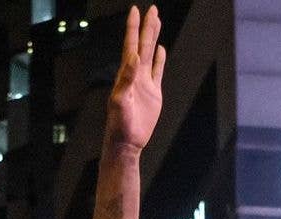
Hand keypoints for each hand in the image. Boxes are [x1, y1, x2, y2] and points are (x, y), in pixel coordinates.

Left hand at [105, 6, 164, 151]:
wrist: (126, 143)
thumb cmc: (119, 125)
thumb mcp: (120, 102)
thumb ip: (126, 79)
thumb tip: (133, 57)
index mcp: (125, 75)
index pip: (130, 46)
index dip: (133, 28)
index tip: (135, 10)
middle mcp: (134, 75)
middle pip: (142, 45)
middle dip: (147, 27)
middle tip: (152, 9)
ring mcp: (144, 83)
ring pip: (150, 54)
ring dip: (153, 38)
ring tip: (157, 22)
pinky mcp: (153, 93)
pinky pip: (157, 71)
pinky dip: (160, 59)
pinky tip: (161, 49)